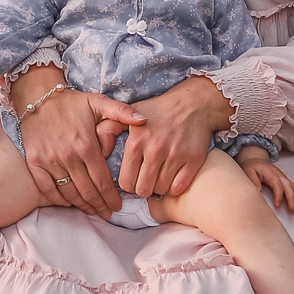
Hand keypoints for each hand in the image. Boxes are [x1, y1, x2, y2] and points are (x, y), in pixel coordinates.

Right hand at [14, 68, 142, 215]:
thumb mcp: (98, 102)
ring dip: (83, 205)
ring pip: (70, 192)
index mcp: (86, 145)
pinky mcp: (35, 163)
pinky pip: (48, 188)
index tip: (118, 205)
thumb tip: (144, 121)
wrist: (37, 97)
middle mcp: (68, 156)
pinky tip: (69, 203)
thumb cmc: (71, 101)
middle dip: (100, 205)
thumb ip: (122, 112)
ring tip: (93, 211)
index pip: (103, 180)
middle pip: (88, 190)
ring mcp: (50, 161)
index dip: (111, 196)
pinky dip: (59, 199)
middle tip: (107, 213)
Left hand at [113, 75, 231, 199]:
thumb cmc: (158, 110)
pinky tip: (172, 177)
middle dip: (143, 188)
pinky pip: (179, 187)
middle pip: (143, 190)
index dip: (128, 183)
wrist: (192, 103)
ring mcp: (176, 156)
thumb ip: (109, 128)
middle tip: (146, 180)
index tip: (133, 179)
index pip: (125, 182)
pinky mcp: (193, 160)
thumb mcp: (130, 114)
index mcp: (136, 142)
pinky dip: (174, 187)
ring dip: (159, 186)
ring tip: (159, 176)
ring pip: (161, 190)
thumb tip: (99, 149)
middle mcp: (155, 150)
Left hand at [238, 151, 293, 212]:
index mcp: (270, 172)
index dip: (278, 195)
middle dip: (291, 198)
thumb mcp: (248, 171)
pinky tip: (293, 203)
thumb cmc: (252, 167)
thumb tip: (258, 191)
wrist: (256, 161)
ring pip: (292, 186)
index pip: (277, 184)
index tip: (277, 205)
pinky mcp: (284, 180)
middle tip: (292, 209)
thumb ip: (253, 180)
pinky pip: (291, 187)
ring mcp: (282, 177)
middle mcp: (279, 174)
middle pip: (288, 185)